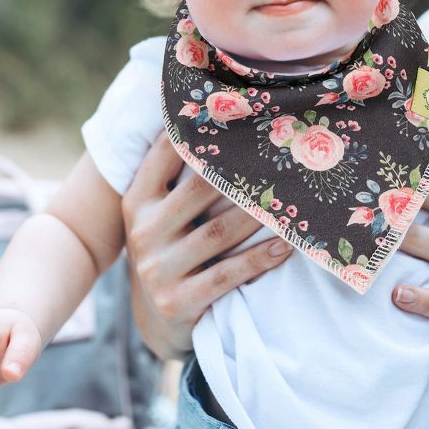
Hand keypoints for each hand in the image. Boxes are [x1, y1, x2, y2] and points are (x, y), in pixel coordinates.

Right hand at [122, 133, 291, 359]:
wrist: (157, 319)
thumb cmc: (171, 247)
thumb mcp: (159, 212)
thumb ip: (175, 173)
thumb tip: (211, 112)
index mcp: (137, 202)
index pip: (164, 155)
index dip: (195, 130)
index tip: (235, 110)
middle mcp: (142, 232)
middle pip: (198, 190)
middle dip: (240, 171)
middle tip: (279, 150)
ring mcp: (157, 270)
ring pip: (217, 232)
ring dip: (258, 213)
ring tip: (291, 196)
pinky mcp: (178, 302)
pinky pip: (228, 275)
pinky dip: (260, 259)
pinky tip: (287, 245)